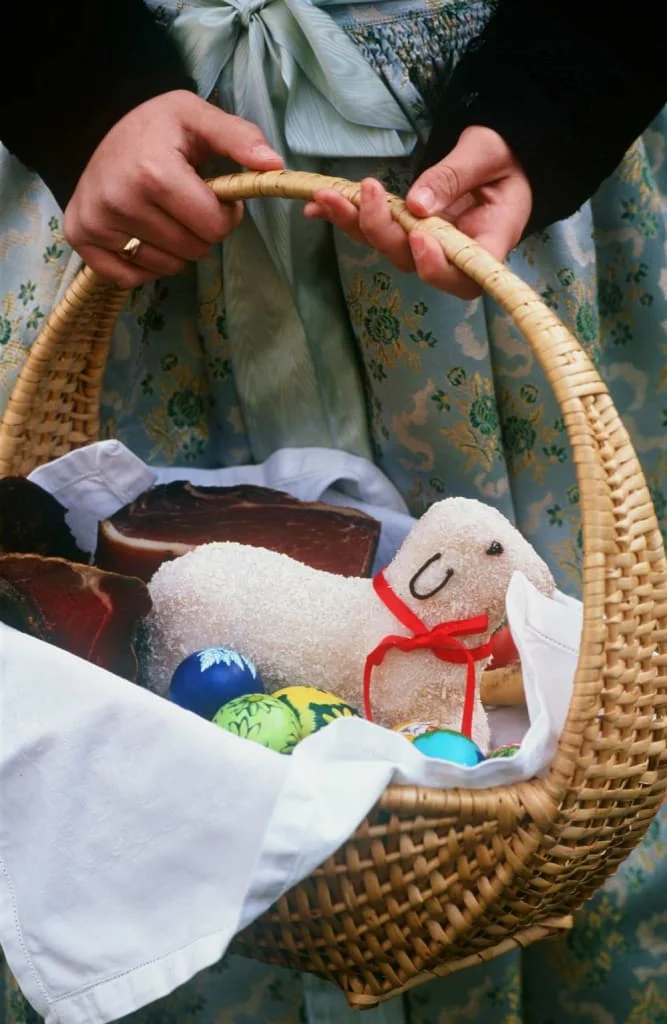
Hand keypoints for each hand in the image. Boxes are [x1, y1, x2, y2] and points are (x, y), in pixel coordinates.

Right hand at [64, 90, 283, 286]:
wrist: (96, 127)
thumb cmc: (155, 127)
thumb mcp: (197, 116)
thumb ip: (239, 138)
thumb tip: (274, 165)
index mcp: (154, 172)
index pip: (214, 227)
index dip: (225, 214)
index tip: (212, 194)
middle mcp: (121, 201)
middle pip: (194, 251)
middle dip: (200, 230)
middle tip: (185, 203)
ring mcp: (97, 223)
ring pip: (167, 267)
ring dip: (175, 248)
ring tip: (162, 213)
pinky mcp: (81, 239)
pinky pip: (133, 277)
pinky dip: (146, 263)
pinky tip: (142, 232)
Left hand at [304, 126, 531, 298]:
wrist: (500, 156)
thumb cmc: (504, 156)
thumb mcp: (486, 154)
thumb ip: (453, 177)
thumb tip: (418, 203)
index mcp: (489, 242)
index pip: (466, 275)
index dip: (438, 267)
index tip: (420, 237)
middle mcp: (454, 254)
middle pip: (414, 262)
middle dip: (384, 233)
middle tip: (368, 194)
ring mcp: (427, 245)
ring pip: (388, 248)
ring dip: (354, 224)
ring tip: (327, 198)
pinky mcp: (406, 231)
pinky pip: (375, 230)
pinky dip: (346, 217)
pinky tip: (318, 206)